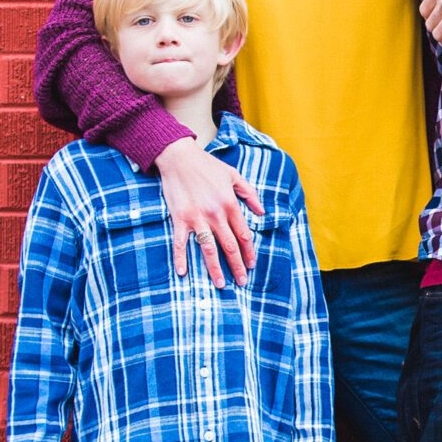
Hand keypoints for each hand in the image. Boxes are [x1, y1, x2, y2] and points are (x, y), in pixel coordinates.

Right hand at [154, 139, 260, 285]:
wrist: (179, 157)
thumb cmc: (207, 166)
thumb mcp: (234, 175)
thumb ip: (250, 193)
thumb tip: (262, 212)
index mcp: (230, 205)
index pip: (243, 235)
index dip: (249, 252)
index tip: (252, 265)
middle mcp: (215, 214)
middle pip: (229, 246)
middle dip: (237, 265)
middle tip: (242, 281)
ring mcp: (197, 218)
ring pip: (209, 249)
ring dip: (215, 268)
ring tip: (221, 284)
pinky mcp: (179, 218)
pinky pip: (180, 243)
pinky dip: (181, 258)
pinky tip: (183, 273)